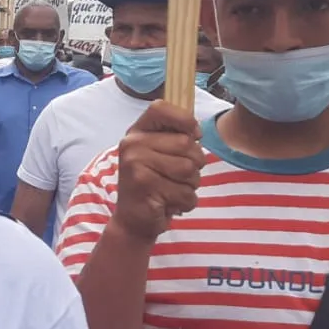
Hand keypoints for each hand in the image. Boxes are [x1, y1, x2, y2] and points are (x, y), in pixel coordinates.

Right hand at [111, 101, 206, 241]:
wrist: (133, 220)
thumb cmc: (153, 183)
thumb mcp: (158, 154)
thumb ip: (174, 137)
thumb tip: (197, 132)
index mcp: (136, 133)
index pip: (160, 108)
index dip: (185, 120)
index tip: (193, 136)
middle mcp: (132, 145)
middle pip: (187, 144)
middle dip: (194, 164)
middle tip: (176, 176)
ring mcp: (136, 166)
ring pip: (190, 170)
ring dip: (190, 185)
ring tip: (171, 189)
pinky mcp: (145, 188)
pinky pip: (186, 193)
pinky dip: (185, 202)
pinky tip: (168, 203)